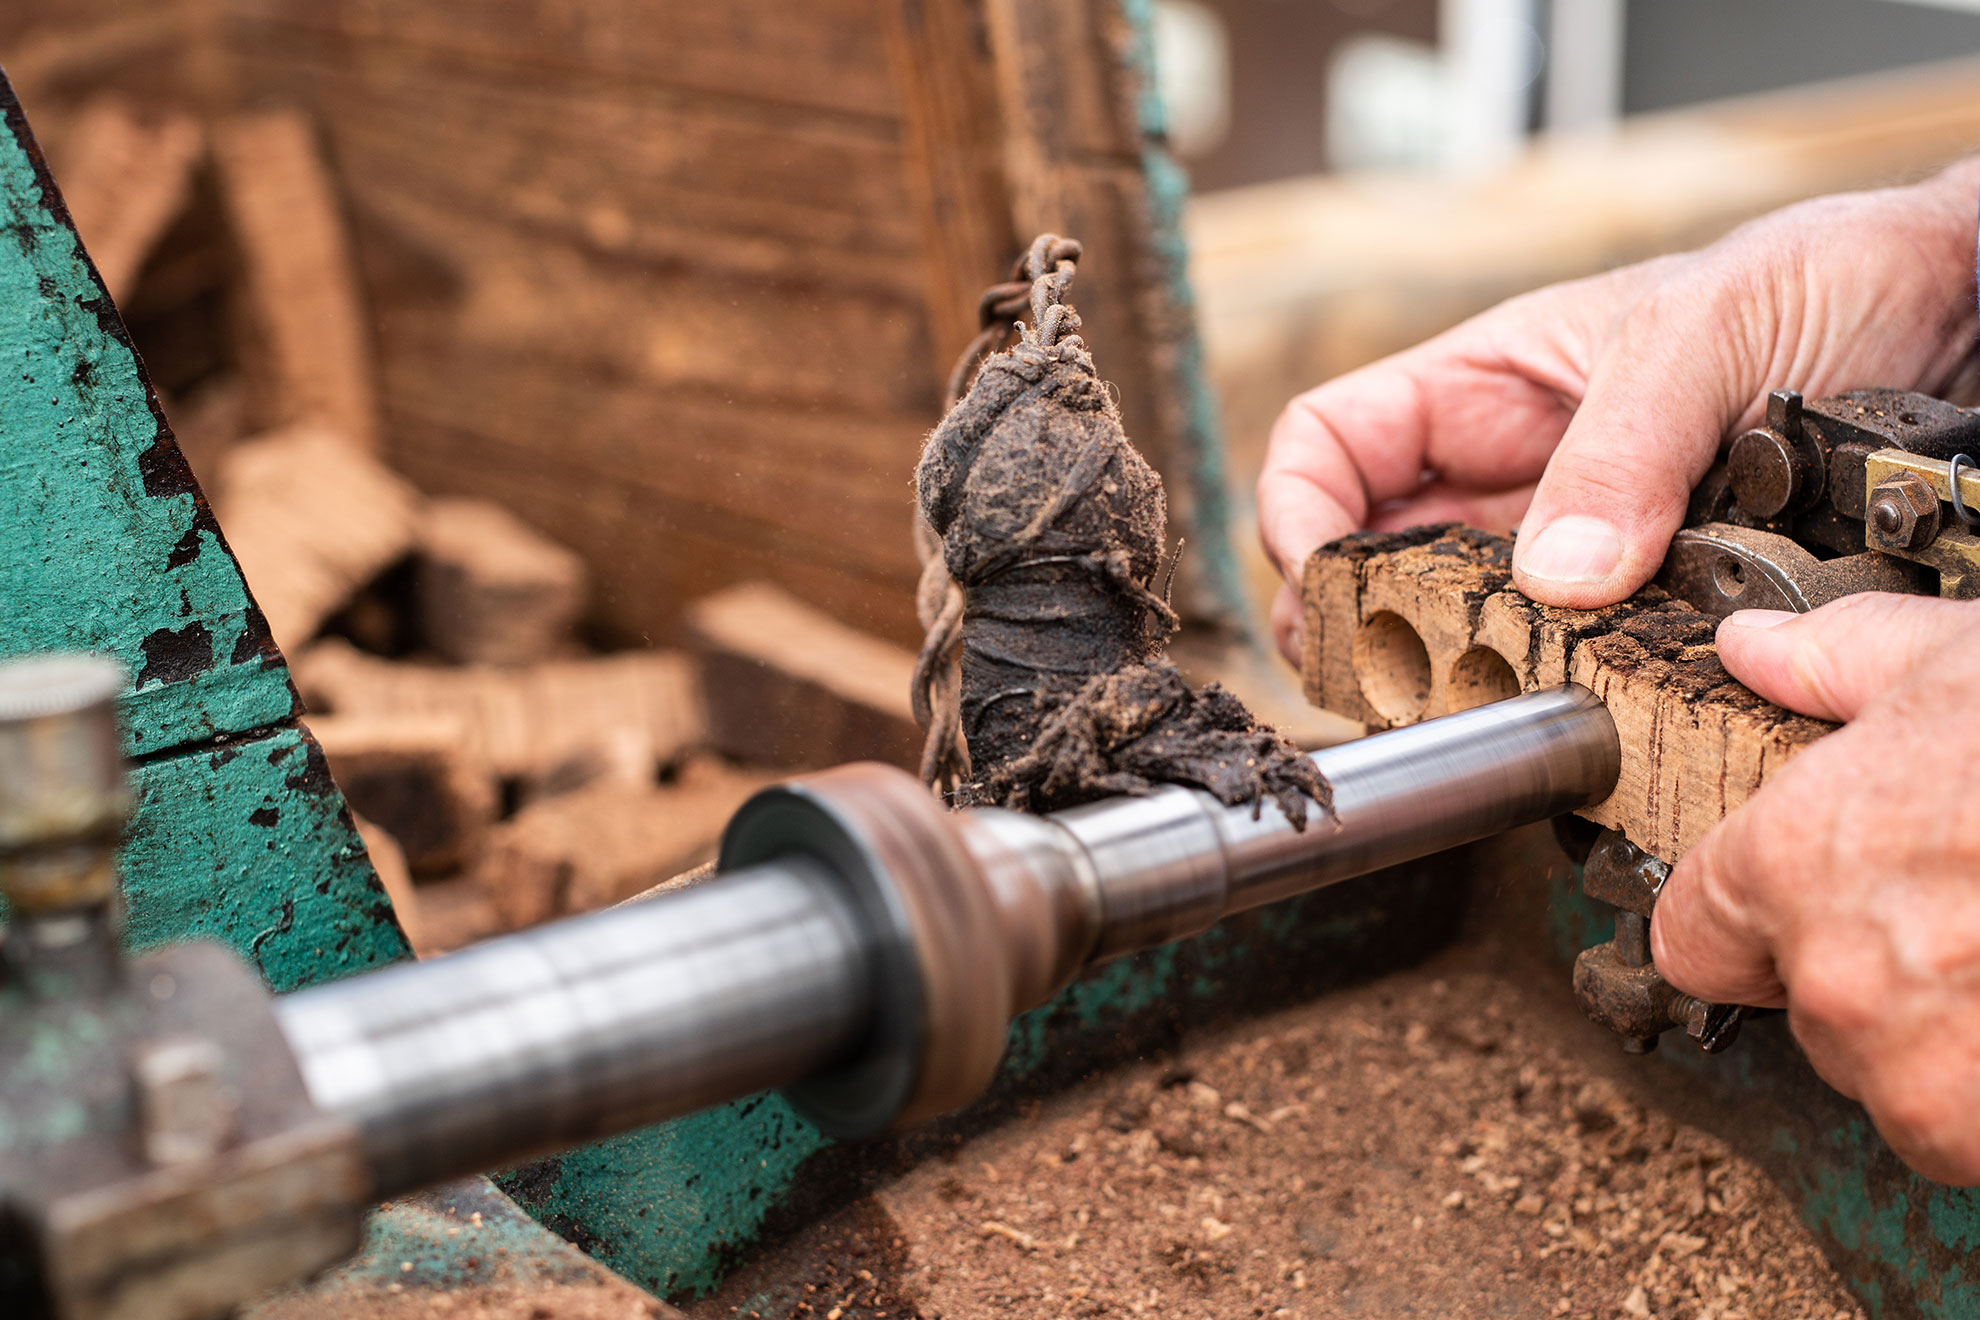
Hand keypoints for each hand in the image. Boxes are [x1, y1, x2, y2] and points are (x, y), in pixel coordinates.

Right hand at [1257, 156, 1979, 662]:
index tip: (1317, 578)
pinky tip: (1557, 715)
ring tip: (1458, 707)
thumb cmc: (1830, 276)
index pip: (1331, 445)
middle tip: (1381, 677)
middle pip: (1374, 559)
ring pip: (1457, 624)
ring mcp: (1576, 546)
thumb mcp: (1709, 336)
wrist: (1960, 318)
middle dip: (1356, 622)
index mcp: (1488, 385)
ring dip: (1443, 671)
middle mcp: (1515, 474)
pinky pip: (1564, 661)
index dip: (1295, 511)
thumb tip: (1555, 577)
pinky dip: (1545, 696)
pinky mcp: (1645, 606)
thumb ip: (1624, 451)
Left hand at [1653, 594, 1979, 1182]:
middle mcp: (1836, 979)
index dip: (1742, 917)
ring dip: (1939, 1038)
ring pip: (1890, 1078)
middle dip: (1867, 967)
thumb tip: (1757, 651)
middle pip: (1805, 1006)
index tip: (1796, 904)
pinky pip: (1963, 1136)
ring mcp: (1921, 1071)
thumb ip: (1833, 661)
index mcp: (1793, 864)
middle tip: (1953, 908)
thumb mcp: (1956, 661)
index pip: (1693, 937)